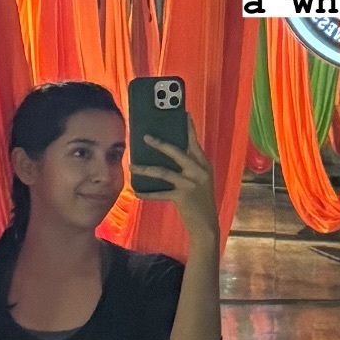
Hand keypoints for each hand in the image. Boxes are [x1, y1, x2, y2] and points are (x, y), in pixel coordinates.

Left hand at [141, 120, 217, 243]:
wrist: (206, 225)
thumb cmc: (201, 201)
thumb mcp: (201, 180)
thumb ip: (190, 167)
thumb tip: (171, 154)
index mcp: (204, 165)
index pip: (194, 142)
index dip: (188, 128)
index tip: (183, 114)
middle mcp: (198, 171)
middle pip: (176, 152)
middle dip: (160, 143)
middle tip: (145, 137)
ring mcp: (190, 184)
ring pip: (163, 171)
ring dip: (146, 168)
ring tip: (132, 165)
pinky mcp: (182, 197)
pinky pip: (159, 193)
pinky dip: (147, 193)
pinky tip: (136, 192)